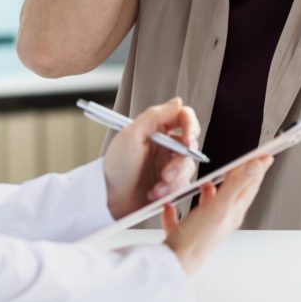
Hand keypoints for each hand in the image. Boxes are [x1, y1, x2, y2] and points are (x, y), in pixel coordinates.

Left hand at [103, 97, 199, 219]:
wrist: (109, 199)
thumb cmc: (116, 167)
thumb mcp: (131, 135)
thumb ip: (155, 115)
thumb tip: (178, 102)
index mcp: (157, 128)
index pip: (183, 117)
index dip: (191, 126)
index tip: (187, 140)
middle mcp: (166, 145)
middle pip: (191, 145)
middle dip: (180, 162)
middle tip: (167, 174)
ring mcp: (169, 164)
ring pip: (188, 166)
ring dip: (174, 179)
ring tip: (157, 188)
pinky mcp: (171, 183)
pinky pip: (183, 184)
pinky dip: (170, 190)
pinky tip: (154, 194)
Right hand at [163, 155, 272, 274]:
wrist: (174, 265)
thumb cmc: (197, 239)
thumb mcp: (219, 206)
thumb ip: (236, 184)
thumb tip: (256, 166)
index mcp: (233, 211)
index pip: (250, 185)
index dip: (258, 168)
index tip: (266, 155)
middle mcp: (221, 218)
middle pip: (233, 193)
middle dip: (237, 176)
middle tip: (242, 163)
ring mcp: (204, 226)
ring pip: (209, 205)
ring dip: (207, 191)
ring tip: (204, 180)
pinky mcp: (185, 233)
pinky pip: (183, 218)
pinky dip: (178, 210)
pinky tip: (170, 206)